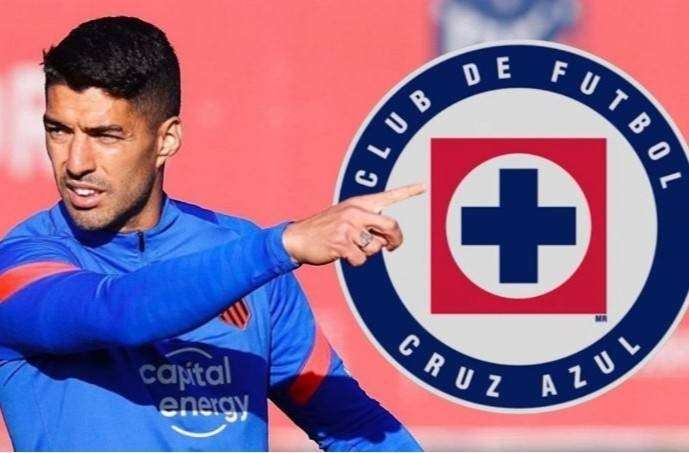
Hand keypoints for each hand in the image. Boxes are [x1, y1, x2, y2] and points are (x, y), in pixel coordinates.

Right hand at [282, 183, 424, 265]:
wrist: (298, 237)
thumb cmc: (326, 228)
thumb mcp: (346, 217)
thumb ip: (367, 222)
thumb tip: (387, 242)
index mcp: (359, 203)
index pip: (388, 196)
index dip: (408, 191)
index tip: (424, 185)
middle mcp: (356, 212)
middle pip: (391, 226)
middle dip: (396, 240)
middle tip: (392, 247)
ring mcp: (348, 228)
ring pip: (376, 247)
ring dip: (368, 253)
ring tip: (352, 247)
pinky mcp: (341, 243)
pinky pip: (361, 259)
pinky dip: (355, 261)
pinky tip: (343, 255)